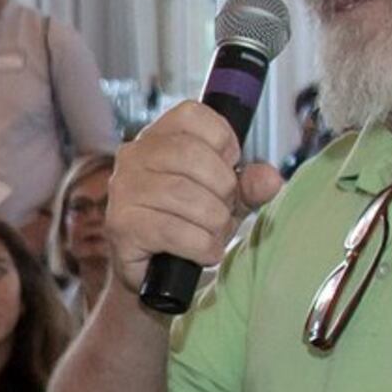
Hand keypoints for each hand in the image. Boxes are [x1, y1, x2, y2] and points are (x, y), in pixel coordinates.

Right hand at [106, 105, 269, 291]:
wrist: (156, 276)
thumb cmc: (190, 226)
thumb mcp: (226, 199)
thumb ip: (249, 184)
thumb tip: (270, 179)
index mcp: (157, 137)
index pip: (192, 116)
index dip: (223, 141)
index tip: (229, 168)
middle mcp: (134, 156)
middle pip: (192, 155)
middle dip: (223, 189)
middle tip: (224, 211)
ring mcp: (124, 190)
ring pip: (185, 195)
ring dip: (214, 222)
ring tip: (214, 235)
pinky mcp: (122, 225)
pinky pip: (174, 230)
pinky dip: (201, 246)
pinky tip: (203, 252)